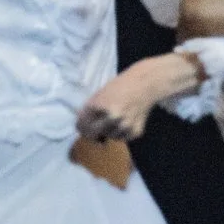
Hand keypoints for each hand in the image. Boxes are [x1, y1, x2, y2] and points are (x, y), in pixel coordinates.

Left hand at [77, 53, 201, 142]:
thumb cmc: (120, 87)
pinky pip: (123, 138)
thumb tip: (79, 126)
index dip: (81, 126)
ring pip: (109, 137)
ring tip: (116, 118)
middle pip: (93, 134)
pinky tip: (127, 120)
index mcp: (99, 106)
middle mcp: (111, 117)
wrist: (144, 85)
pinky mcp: (135, 131)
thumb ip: (88, 110)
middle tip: (96, 126)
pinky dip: (123, 132)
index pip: (82, 125)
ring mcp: (124, 126)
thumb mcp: (99, 94)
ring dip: (109, 131)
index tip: (83, 126)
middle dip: (92, 132)